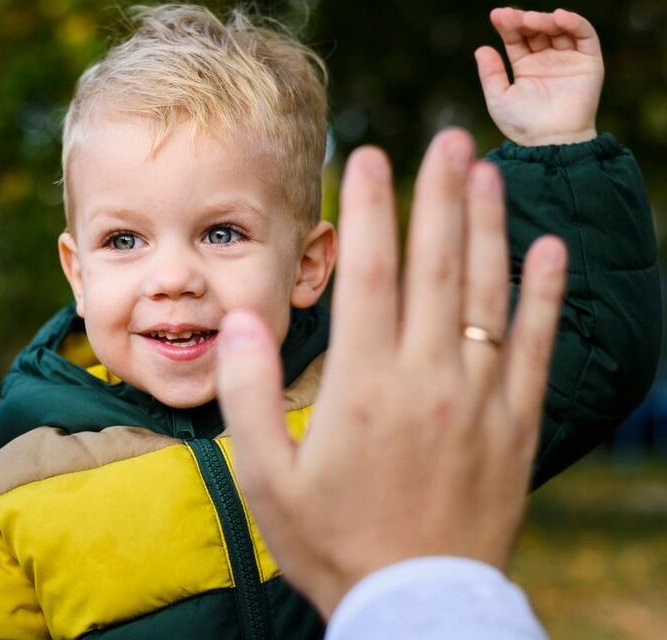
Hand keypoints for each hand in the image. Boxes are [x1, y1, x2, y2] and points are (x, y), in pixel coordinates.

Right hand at [216, 129, 568, 617]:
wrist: (414, 607)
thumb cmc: (331, 542)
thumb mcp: (265, 475)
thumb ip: (248, 392)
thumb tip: (243, 318)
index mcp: (363, 385)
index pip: (368, 274)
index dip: (369, 208)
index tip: (370, 155)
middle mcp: (426, 379)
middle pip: (435, 267)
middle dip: (440, 196)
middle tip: (448, 139)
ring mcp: (478, 399)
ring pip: (487, 294)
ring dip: (490, 228)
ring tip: (489, 173)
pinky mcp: (514, 425)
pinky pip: (536, 347)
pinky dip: (543, 295)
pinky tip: (546, 250)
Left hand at [475, 8, 601, 145]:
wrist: (550, 142)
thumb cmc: (522, 125)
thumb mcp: (499, 98)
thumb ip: (490, 74)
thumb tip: (481, 48)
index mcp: (525, 66)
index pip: (516, 38)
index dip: (508, 25)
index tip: (497, 15)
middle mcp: (547, 59)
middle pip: (536, 30)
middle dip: (524, 20)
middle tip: (511, 16)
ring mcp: (568, 59)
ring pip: (559, 29)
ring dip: (545, 19)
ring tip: (530, 19)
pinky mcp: (589, 62)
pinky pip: (584, 36)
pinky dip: (574, 22)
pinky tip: (558, 17)